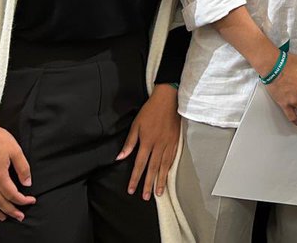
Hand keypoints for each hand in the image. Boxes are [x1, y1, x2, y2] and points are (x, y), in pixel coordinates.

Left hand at [117, 84, 180, 199]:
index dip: (135, 178)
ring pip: (164, 165)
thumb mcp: (136, 125)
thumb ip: (129, 143)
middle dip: (149, 184)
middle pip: (153, 169)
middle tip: (146, 197)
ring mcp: (169, 143)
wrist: (168, 99)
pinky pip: (172, 157)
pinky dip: (169, 168)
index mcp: (147, 142)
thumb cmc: (150, 110)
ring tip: (159, 192)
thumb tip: (120, 157)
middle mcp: (158, 145)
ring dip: (161, 180)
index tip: (132, 190)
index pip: (139, 164)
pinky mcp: (176, 140)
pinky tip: (167, 174)